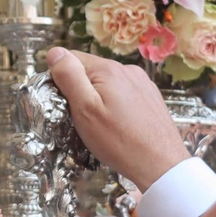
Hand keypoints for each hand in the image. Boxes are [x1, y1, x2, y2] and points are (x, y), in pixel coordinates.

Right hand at [45, 47, 188, 190]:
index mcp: (108, 69)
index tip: (64, 103)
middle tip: (83, 119)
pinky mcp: (151, 97)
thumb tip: (55, 52)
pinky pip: (124, 93)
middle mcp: (128, 69)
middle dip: (81, 91)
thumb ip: (69, 77)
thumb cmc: (119, 141)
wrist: (160, 164)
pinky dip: (116, 105)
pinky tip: (120, 125)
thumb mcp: (85, 109)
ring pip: (108, 83)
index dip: (62, 79)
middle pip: (91, 71)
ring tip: (103, 125)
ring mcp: (142, 83)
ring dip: (99, 98)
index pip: (72, 59)